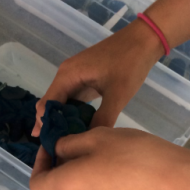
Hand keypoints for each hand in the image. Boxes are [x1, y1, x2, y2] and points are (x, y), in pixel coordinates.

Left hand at [30, 128, 189, 189]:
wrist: (174, 182)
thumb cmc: (133, 155)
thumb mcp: (97, 137)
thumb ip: (69, 144)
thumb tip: (58, 150)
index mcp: (67, 187)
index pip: (37, 183)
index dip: (39, 162)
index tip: (52, 145)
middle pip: (60, 186)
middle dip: (64, 163)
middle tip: (83, 140)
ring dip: (84, 171)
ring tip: (107, 151)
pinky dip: (100, 182)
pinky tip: (121, 166)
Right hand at [32, 20, 163, 137]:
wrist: (143, 41)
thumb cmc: (129, 64)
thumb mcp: (117, 95)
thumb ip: (102, 119)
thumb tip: (88, 141)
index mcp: (68, 75)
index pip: (47, 105)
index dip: (45, 126)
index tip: (49, 147)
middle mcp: (66, 75)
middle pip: (50, 104)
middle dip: (51, 125)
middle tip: (55, 149)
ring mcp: (74, 77)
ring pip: (61, 103)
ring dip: (62, 121)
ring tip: (64, 142)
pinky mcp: (84, 79)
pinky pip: (72, 99)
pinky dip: (72, 114)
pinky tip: (78, 129)